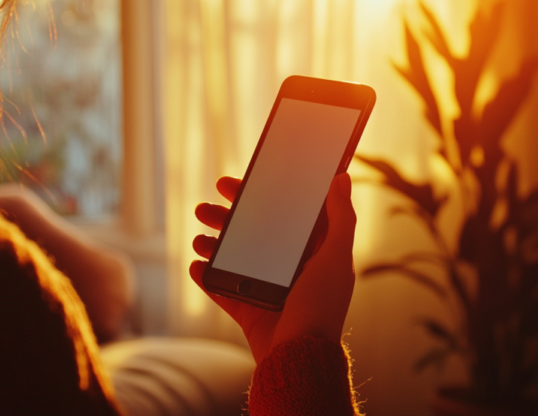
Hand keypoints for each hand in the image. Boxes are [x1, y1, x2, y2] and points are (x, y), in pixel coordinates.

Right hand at [190, 173, 356, 364]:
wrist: (299, 358)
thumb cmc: (321, 308)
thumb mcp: (335, 257)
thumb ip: (341, 218)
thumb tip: (341, 179)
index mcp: (310, 253)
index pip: (284, 215)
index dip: (263, 197)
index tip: (242, 182)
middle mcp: (287, 268)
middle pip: (253, 233)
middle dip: (227, 218)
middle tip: (205, 207)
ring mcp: (266, 289)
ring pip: (234, 257)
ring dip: (213, 244)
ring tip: (198, 238)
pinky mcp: (249, 310)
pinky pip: (222, 289)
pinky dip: (208, 277)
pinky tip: (196, 265)